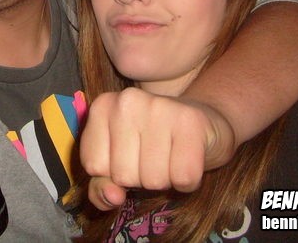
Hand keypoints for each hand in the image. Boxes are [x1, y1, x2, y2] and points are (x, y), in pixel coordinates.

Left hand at [80, 88, 234, 208]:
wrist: (203, 123)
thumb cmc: (152, 146)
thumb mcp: (116, 163)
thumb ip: (100, 187)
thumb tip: (113, 197)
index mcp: (102, 106)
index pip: (93, 166)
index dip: (112, 173)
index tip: (129, 156)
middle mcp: (127, 101)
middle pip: (123, 175)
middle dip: (140, 178)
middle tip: (154, 157)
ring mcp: (159, 106)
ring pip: (153, 180)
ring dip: (165, 180)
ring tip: (170, 157)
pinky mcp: (190, 121)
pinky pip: (183, 177)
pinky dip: (187, 182)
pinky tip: (187, 160)